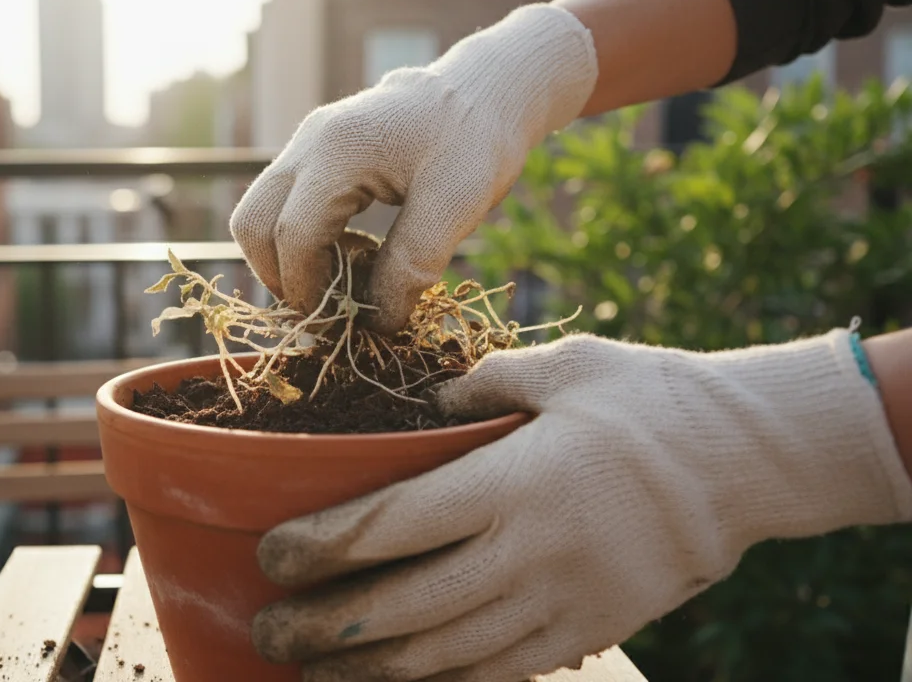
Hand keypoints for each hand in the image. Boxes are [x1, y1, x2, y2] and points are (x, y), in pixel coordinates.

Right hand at [229, 4, 596, 332]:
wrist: (487, 90)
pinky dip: (306, 242)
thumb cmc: (477, 141)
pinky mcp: (315, 154)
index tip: (344, 320)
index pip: (292, 235)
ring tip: (350, 280)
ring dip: (292, 261)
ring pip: (260, 216)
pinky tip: (357, 254)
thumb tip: (376, 322)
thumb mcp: (457, 206)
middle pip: (252, 224)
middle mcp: (308, 142)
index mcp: (336, 150)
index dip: (309, 289)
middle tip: (333, 308)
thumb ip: (411, 264)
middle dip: (282, 278)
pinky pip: (284, 207)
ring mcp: (306, 145)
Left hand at [251, 330, 911, 681]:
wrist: (749, 464)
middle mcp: (528, 552)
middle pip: (404, 605)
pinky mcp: (589, 629)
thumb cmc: (650, 401)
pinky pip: (501, 672)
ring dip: (370, 669)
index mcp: (512, 480)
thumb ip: (479, 383)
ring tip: (313, 674)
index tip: (272, 557)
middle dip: (326, 627)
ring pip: (446, 654)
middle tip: (269, 632)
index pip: (391, 525)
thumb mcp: (562, 368)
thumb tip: (418, 404)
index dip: (322, 548)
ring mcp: (560, 601)